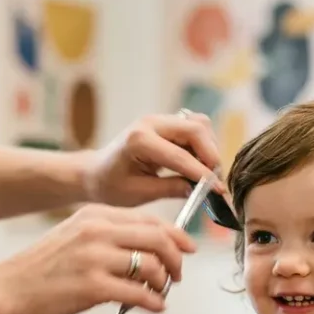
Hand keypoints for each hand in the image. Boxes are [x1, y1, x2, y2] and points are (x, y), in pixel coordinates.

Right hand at [0, 203, 195, 313]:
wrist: (6, 291)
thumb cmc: (41, 269)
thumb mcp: (74, 236)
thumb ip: (109, 235)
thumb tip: (151, 248)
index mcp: (94, 215)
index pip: (149, 219)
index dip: (176, 235)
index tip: (188, 248)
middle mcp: (97, 231)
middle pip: (158, 238)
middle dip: (176, 259)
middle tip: (178, 275)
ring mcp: (95, 259)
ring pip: (152, 266)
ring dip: (164, 284)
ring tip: (160, 294)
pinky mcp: (93, 288)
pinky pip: (140, 294)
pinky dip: (154, 303)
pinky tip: (154, 308)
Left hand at [84, 111, 225, 206]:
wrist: (95, 172)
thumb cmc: (111, 185)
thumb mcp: (138, 193)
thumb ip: (170, 189)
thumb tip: (199, 190)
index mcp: (139, 140)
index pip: (181, 155)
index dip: (203, 174)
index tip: (218, 190)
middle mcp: (151, 123)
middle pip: (196, 129)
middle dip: (211, 155)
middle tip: (215, 180)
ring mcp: (159, 120)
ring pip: (199, 125)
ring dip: (209, 148)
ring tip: (206, 174)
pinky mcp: (166, 123)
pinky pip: (194, 128)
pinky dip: (203, 145)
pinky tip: (199, 164)